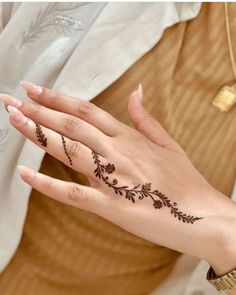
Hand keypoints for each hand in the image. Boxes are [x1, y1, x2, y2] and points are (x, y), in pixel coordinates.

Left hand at [1, 82, 235, 269]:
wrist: (201, 214)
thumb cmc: (185, 180)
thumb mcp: (168, 143)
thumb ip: (146, 118)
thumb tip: (137, 91)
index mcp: (129, 138)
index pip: (86, 111)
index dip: (58, 98)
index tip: (34, 89)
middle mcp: (117, 152)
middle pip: (71, 126)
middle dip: (38, 110)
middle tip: (10, 99)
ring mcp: (112, 178)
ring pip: (69, 150)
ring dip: (38, 134)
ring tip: (14, 120)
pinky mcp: (111, 206)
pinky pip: (74, 194)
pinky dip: (48, 185)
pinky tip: (25, 175)